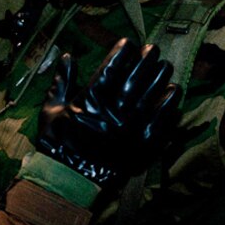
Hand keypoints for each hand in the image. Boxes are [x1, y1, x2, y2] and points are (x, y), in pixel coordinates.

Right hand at [37, 39, 180, 184]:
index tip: (128, 43)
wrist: (68, 181)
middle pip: (134, 78)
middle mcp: (111, 113)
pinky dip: (168, 104)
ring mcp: (128, 130)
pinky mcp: (141, 146)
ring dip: (160, 77)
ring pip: (150, 95)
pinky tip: (173, 90)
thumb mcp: (51, 109)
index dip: (122, 52)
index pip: (110, 68)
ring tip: (165, 65)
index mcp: (88, 102)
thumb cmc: (57, 143)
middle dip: (145, 59)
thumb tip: (67, 55)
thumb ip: (61, 81)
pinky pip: (160, 120)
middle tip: (153, 48)